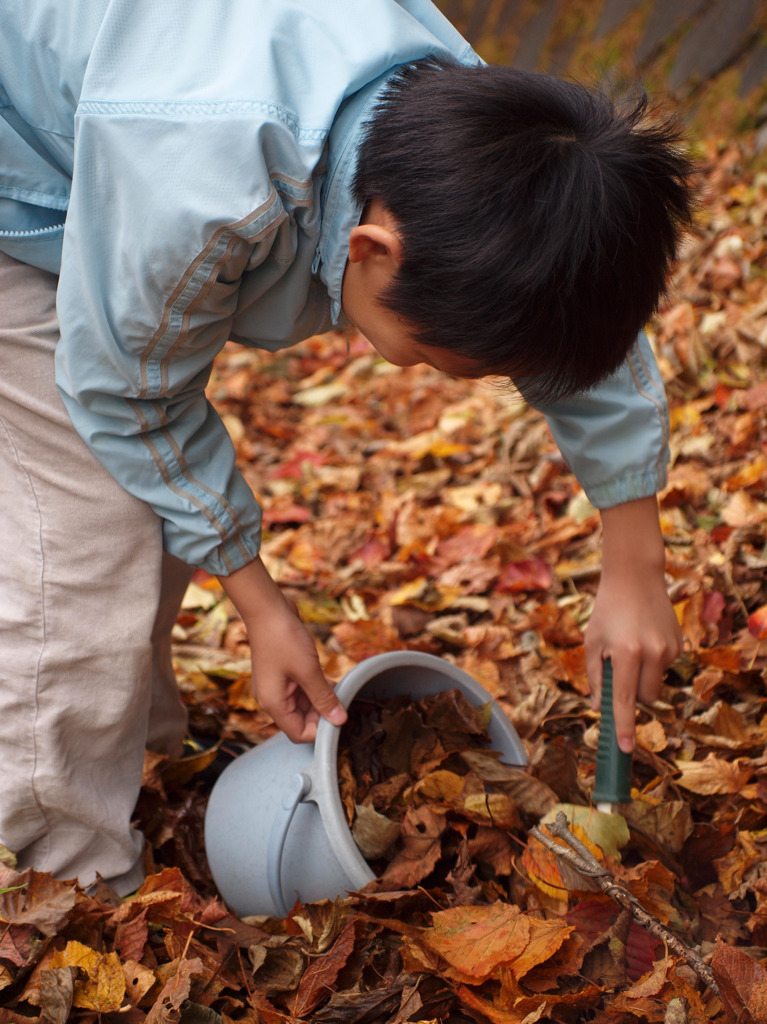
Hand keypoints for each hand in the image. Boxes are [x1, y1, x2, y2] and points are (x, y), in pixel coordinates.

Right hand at [220, 557, 346, 741]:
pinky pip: (302, 690)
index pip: (299, 733)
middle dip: (323, 715)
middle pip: (301, 721)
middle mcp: (272, 699)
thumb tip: (339, 721)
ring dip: (322, 701)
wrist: (267, 609)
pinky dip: (317, 689)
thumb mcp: (308, 671)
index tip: (341, 719)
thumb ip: (324, 698)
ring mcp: (277, 686)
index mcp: (273, 704)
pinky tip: (332, 682)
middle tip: (344, 703)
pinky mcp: (284, 675)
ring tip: (341, 691)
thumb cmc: (283, 638)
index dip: (320, 731)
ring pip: (304, 706)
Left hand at [585, 497, 681, 753]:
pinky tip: (644, 640)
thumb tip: (600, 708)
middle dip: (632, 695)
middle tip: (617, 672)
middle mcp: (651, 653)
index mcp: (625, 653)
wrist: (635, 578)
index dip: (623, 726)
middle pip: (645, 699)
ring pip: (656, 685)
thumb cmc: (607, 611)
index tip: (623, 749)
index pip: (625, 700)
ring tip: (630, 649)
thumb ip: (595, 677)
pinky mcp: (679, 646)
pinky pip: (664, 669)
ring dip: (642, 678)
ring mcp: (669, 649)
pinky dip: (653, 663)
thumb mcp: (592, 641)